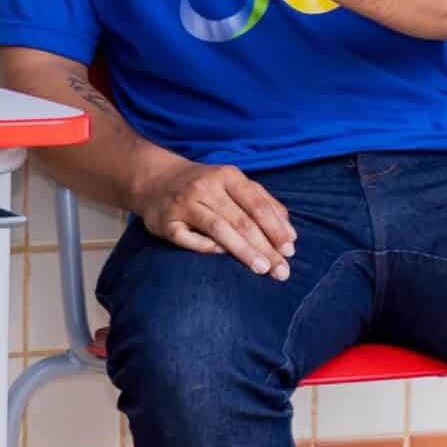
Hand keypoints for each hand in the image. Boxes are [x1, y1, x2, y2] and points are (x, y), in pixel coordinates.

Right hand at [134, 157, 296, 279]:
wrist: (155, 180)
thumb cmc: (205, 187)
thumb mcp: (233, 184)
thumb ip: (262, 202)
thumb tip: (290, 234)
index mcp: (227, 176)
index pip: (256, 204)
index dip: (275, 227)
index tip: (290, 250)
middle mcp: (205, 187)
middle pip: (241, 220)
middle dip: (264, 247)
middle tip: (281, 270)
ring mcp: (184, 204)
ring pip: (219, 229)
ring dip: (243, 250)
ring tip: (262, 269)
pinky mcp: (166, 222)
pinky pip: (189, 239)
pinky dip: (207, 248)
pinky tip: (222, 257)